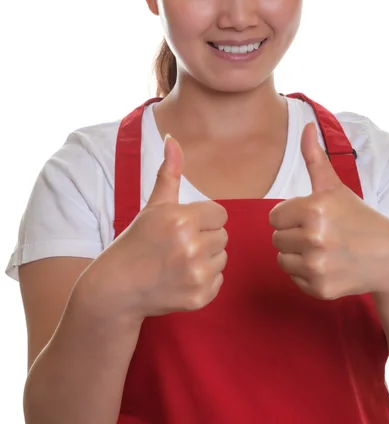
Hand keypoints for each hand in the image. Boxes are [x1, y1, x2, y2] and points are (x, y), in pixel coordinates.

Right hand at [88, 134, 227, 320]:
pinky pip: (219, 280)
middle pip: (223, 235)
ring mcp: (195, 274)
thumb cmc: (136, 242)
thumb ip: (169, 172)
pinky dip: (205, 280)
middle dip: (205, 238)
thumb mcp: (153, 206)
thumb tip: (172, 138)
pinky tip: (181, 278)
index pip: (220, 213)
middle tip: (179, 245)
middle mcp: (191, 246)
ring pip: (223, 258)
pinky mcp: (199, 297)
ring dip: (207, 259)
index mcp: (181, 219)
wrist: (118, 288)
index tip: (183, 227)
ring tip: (180, 261)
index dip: (202, 219)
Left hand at [269, 122, 388, 300]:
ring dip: (297, 256)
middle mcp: (313, 237)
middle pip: (276, 238)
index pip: (274, 217)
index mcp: (314, 208)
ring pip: (282, 259)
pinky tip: (330, 267)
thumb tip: (306, 126)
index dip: (292, 216)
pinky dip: (307, 275)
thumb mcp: (336, 187)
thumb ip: (315, 158)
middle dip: (294, 235)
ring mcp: (317, 265)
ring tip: (325, 250)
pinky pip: (294, 279)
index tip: (314, 218)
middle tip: (322, 235)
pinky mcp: (320, 288)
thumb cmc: (360, 218)